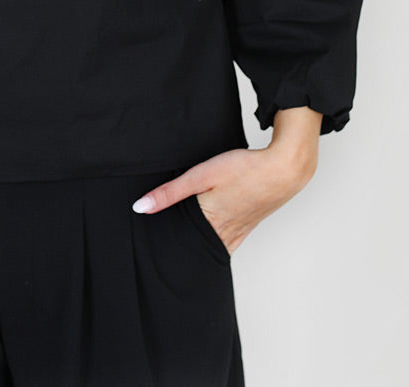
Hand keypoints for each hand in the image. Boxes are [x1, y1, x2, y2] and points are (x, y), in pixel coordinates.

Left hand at [131, 107, 322, 254]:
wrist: (285, 169)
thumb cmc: (243, 169)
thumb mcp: (200, 176)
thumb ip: (170, 192)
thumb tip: (140, 208)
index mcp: (210, 223)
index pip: (182, 245)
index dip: (166, 250)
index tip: (151, 254)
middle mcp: (225, 232)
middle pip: (198, 249)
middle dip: (181, 252)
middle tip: (162, 256)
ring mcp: (240, 229)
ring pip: (215, 247)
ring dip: (200, 249)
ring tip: (183, 250)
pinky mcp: (251, 222)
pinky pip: (231, 241)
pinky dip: (219, 244)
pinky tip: (214, 239)